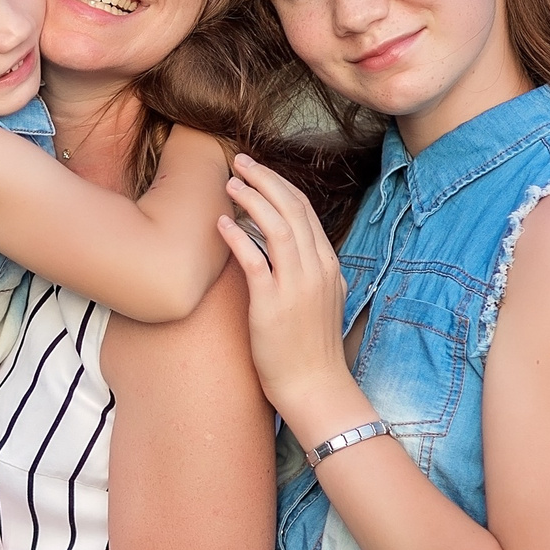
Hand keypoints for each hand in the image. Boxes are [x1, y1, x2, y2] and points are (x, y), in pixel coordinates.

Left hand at [218, 155, 371, 438]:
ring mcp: (297, 286)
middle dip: (266, 179)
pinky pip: (255, 260)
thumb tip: (286, 250)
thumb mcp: (320, 301)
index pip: (306, 212)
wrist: (314, 387)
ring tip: (230, 183)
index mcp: (328, 266)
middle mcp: (316, 269)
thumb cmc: (310, 349)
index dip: (280, 186)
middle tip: (240, 161)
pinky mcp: (273, 304)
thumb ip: (308, 272)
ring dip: (252, 199)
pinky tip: (221, 223)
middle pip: (293, 208)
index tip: (259, 172)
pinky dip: (238, 237)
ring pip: (278, 226)